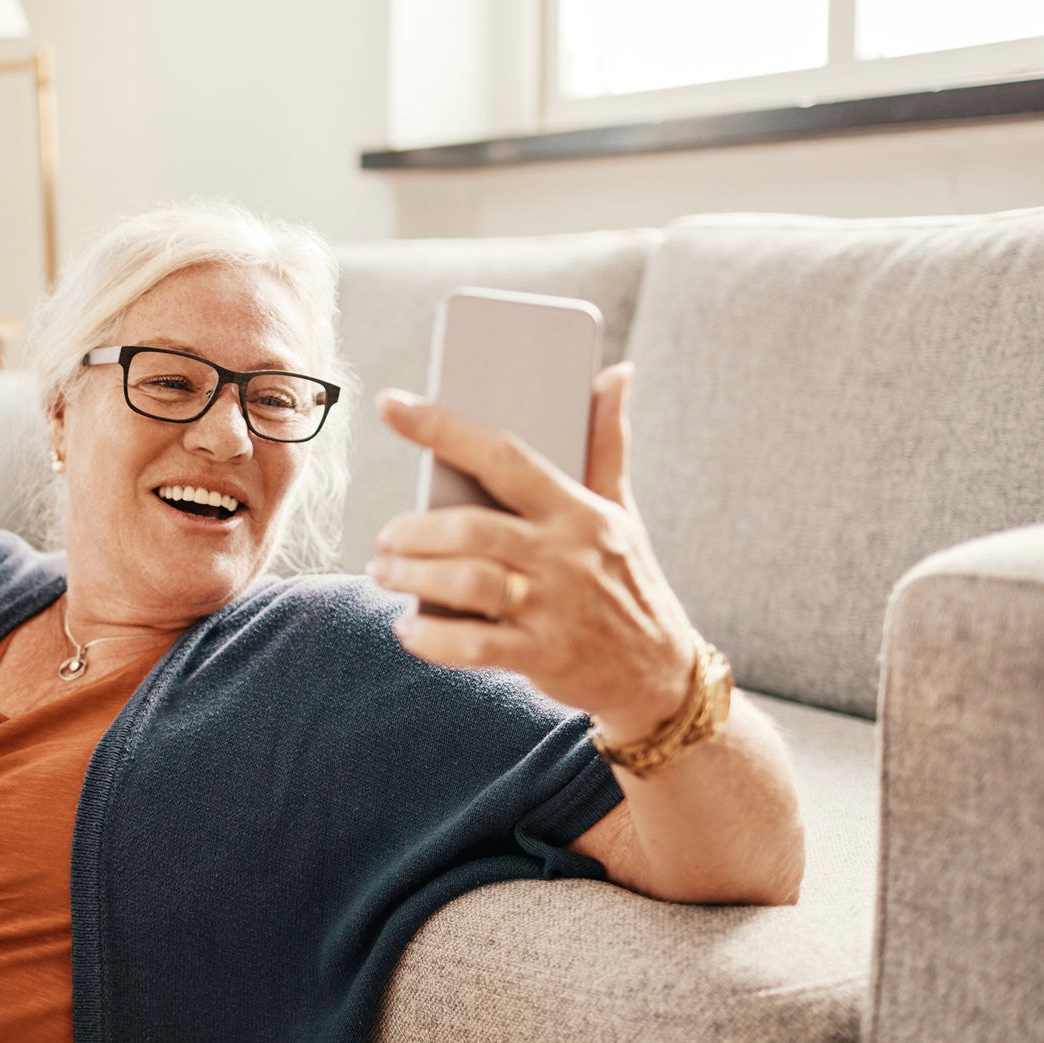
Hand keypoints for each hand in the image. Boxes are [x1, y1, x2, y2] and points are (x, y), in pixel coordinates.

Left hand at [366, 363, 698, 743]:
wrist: (660, 670)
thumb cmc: (626, 577)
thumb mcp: (622, 508)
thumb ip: (607, 442)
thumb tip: (616, 371)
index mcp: (576, 508)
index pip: (503, 455)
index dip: (443, 428)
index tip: (393, 404)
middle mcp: (564, 553)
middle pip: (471, 528)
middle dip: (413, 530)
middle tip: (385, 536)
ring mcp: (554, 606)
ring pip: (466, 580)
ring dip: (411, 575)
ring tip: (384, 571)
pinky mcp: (543, 654)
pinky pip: (474, 644)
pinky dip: (431, 637)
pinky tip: (409, 627)